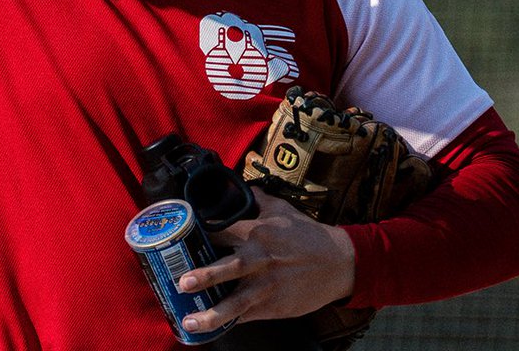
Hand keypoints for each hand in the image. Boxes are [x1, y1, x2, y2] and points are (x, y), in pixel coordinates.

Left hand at [176, 191, 355, 333]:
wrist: (339, 262)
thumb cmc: (308, 235)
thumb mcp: (283, 210)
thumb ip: (259, 199)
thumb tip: (243, 187)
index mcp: (258, 233)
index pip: (223, 231)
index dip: (200, 234)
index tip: (179, 238)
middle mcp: (260, 260)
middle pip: (228, 269)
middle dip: (205, 276)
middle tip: (182, 282)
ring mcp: (267, 287)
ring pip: (236, 302)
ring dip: (212, 313)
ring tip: (190, 321)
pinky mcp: (275, 307)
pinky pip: (248, 317)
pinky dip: (230, 323)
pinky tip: (213, 330)